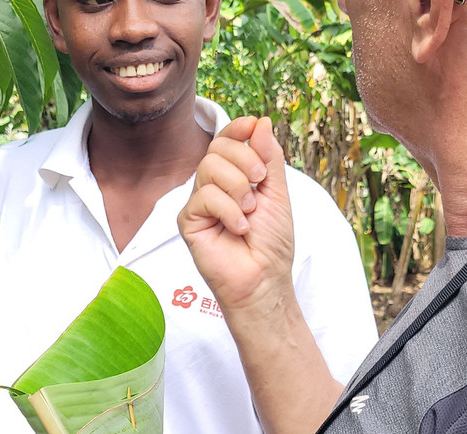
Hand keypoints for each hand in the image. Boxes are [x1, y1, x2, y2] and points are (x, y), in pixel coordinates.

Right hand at [178, 116, 295, 315]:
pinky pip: (204, 197)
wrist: (265, 278)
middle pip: (216, 149)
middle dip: (244, 160)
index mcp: (234, 178)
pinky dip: (228, 210)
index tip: (252, 125)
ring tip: (250, 212)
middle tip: (260, 185)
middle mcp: (214, 187)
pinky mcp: (188, 222)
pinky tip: (239, 228)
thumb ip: (269, 158)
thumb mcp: (278, 193)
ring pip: (208, 168)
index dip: (237, 129)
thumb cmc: (271, 243)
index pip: (226, 141)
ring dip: (238, 188)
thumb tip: (261, 122)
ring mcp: (199, 204)